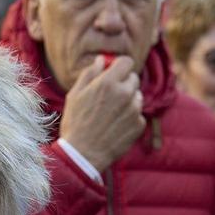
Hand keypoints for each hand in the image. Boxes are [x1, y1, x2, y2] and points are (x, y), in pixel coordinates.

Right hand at [59, 54, 143, 170]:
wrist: (83, 154)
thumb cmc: (75, 123)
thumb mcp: (75, 95)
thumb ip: (90, 74)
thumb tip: (101, 60)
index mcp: (108, 83)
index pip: (127, 62)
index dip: (120, 65)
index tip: (115, 71)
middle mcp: (125, 93)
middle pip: (134, 78)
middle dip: (124, 83)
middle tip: (110, 95)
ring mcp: (134, 110)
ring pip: (137, 96)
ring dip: (128, 100)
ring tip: (111, 113)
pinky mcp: (139, 125)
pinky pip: (138, 114)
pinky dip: (130, 118)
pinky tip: (115, 126)